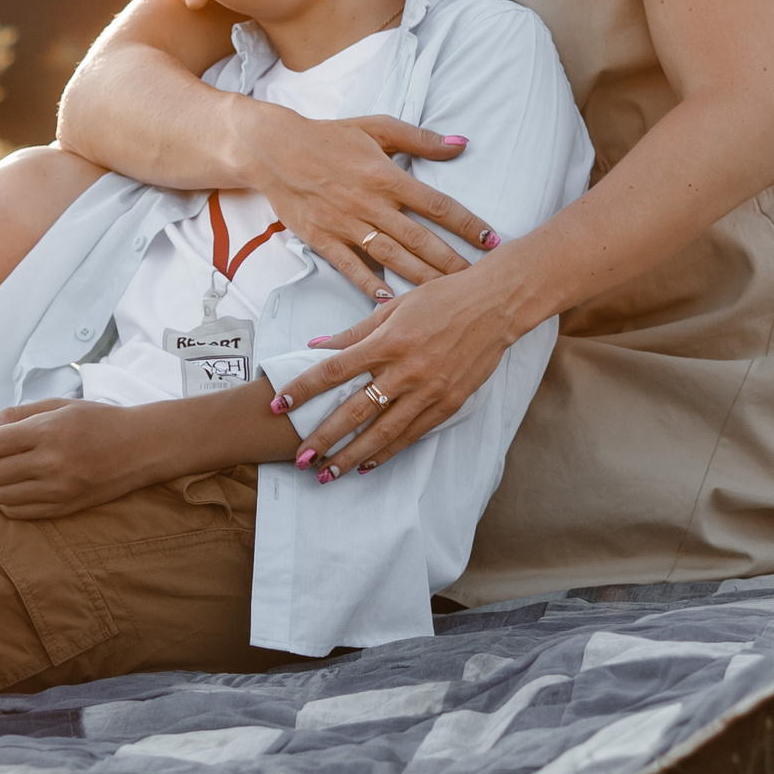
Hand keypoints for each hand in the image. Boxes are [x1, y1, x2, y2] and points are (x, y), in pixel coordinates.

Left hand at [0, 398, 151, 517]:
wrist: (142, 447)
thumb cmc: (98, 420)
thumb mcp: (58, 406)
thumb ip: (17, 415)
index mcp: (48, 432)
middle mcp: (51, 463)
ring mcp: (59, 490)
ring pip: (1, 495)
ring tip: (1, 470)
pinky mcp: (65, 509)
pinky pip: (20, 513)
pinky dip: (8, 501)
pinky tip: (14, 487)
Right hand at [236, 105, 494, 299]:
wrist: (274, 149)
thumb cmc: (329, 137)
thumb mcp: (376, 127)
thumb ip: (420, 139)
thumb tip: (460, 143)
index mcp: (385, 176)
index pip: (436, 205)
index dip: (466, 224)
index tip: (491, 240)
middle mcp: (369, 203)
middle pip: (419, 238)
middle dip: (451, 260)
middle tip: (478, 279)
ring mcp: (345, 224)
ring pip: (391, 256)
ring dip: (421, 276)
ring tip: (447, 294)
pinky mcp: (322, 238)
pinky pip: (350, 265)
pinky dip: (369, 283)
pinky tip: (389, 299)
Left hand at [276, 261, 529, 477]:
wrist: (495, 306)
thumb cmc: (441, 300)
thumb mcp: (393, 308)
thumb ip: (354, 333)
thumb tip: (315, 346)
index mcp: (387, 342)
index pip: (333, 370)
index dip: (303, 389)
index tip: (278, 405)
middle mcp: (406, 370)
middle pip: (355, 410)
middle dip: (324, 437)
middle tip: (300, 458)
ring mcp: (429, 390)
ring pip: (383, 432)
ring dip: (352, 456)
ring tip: (327, 474)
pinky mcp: (449, 403)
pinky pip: (412, 434)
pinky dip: (388, 451)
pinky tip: (368, 463)